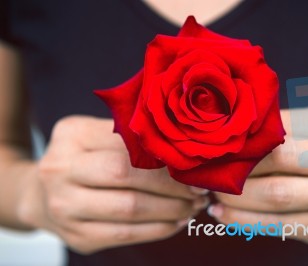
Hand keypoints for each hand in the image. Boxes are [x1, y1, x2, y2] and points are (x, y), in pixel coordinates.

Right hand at [18, 116, 208, 253]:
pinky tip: (176, 222)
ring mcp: (64, 208)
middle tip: (199, 190)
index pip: (127, 146)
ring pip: (130, 210)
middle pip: (127, 178)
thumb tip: (182, 146)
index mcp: (71, 135)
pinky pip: (125, 235)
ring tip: (193, 206)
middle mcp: (60, 170)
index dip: (165, 159)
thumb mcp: (95, 135)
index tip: (194, 166)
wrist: (39, 193)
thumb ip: (129, 136)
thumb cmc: (80, 159)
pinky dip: (158, 229)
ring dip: (172, 210)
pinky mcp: (76, 236)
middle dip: (173, 186)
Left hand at [210, 106, 307, 242]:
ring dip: (235, 197)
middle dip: (238, 166)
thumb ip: (272, 125)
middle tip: (210, 168)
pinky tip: (221, 212)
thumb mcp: (304, 124)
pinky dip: (242, 220)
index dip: (245, 137)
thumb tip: (224, 132)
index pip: (281, 127)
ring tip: (210, 193)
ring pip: (276, 198)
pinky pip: (276, 226)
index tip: (217, 142)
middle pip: (279, 162)